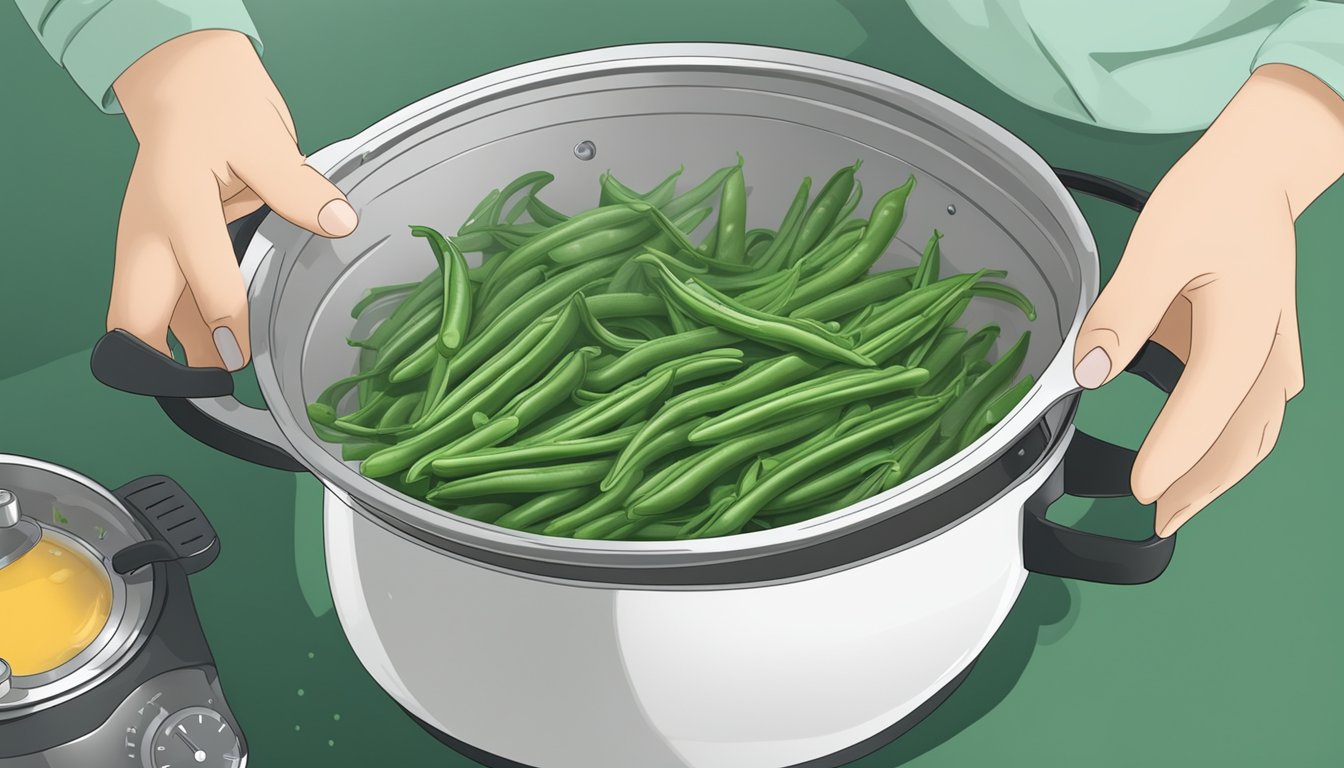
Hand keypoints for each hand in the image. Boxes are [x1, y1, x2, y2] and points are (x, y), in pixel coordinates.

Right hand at [109, 30, 357, 369]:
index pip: (203, 279)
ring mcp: (152, 244)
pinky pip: (172, 302)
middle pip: (136, 317)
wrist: (184, 82)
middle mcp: (152, 233)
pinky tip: (230, 350)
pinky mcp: (165, 250)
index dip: (224, 324)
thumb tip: (339, 219)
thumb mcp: (262, 138)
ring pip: (153, 316)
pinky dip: (195, 329)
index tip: (240, 358)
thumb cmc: (217, 103)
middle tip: (216, 388)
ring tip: (229, 386)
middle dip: (165, 362)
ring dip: (184, 351)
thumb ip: (297, 185)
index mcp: (178, 206)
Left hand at [1071, 64, 1343, 536]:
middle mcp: (1265, 351)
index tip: (1143, 492)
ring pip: (1255, 432)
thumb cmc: (1212, 202)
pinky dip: (1233, 443)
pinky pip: (1256, 411)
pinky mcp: (1264, 348)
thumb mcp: (1155, 249)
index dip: (1174, 457)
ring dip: (1220, 473)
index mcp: (1240, 330)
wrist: (1260, 172)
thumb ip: (1121, 315)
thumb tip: (1086, 372)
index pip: (1205, 411)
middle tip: (1160, 521)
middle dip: (1201, 486)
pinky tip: (1210, 459)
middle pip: (1241, 439)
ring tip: (1180, 506)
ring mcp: (1272, 351)